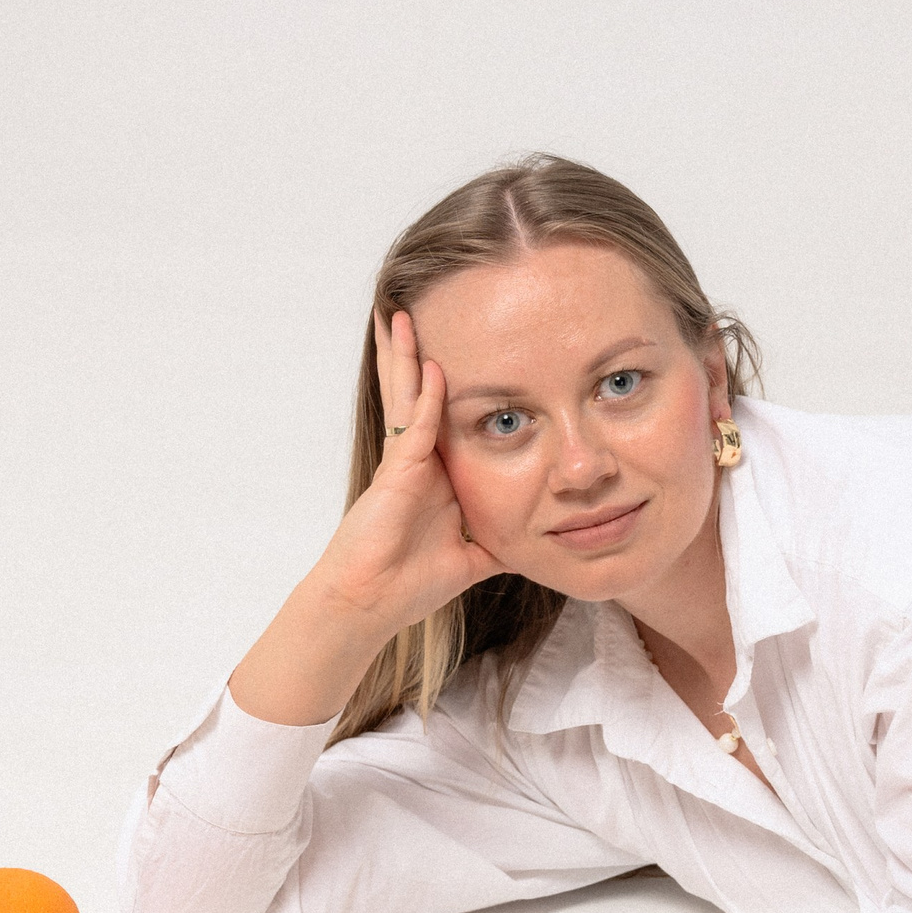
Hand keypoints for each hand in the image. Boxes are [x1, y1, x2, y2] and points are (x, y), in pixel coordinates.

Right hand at [315, 309, 503, 637]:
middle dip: (411, 351)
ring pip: (406, 398)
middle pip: (412, 392)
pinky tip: (431, 368)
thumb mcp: (472, 556)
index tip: (452, 344)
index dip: (438, 378)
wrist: (371, 605)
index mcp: (432, 473)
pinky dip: (424, 399)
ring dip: (405, 356)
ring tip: (402, 314)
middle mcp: (416, 461)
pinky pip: (415, 429)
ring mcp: (403, 465)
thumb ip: (500, 540)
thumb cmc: (410, 585)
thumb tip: (540, 542)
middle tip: (410, 307)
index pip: (436, 412)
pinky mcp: (396, 478)